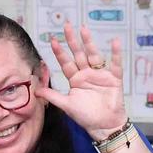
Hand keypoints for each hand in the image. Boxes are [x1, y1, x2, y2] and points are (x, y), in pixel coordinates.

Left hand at [40, 22, 127, 138]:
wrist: (104, 126)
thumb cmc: (86, 117)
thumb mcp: (67, 106)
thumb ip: (53, 96)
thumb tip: (36, 90)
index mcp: (75, 79)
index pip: (66, 62)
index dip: (59, 52)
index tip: (53, 40)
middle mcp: (87, 74)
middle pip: (78, 54)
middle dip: (72, 40)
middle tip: (67, 26)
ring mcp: (100, 75)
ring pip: (94, 55)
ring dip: (89, 42)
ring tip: (84, 29)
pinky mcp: (114, 79)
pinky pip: (115, 64)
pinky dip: (116, 54)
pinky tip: (115, 42)